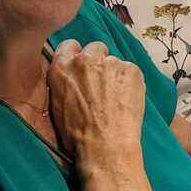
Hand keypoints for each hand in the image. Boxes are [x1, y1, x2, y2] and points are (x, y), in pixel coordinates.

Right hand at [47, 40, 145, 160]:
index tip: (82, 63)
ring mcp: (111, 63)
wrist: (106, 145)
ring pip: (114, 61)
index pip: (69, 45)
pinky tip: (126, 99)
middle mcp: (86, 60)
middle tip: (102, 80)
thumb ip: (65, 82)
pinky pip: (130, 71)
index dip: (77, 54)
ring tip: (116, 97)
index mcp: (62, 68)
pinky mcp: (132, 70)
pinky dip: (130, 82)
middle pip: (95, 47)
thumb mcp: (58, 104)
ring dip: (115, 74)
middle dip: (98, 59)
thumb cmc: (78, 133)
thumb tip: (71, 76)